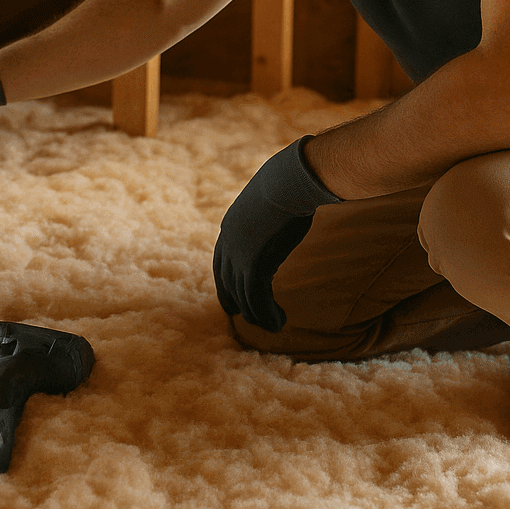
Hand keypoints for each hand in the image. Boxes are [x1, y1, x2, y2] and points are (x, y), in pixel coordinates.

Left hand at [213, 136, 341, 331]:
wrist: (287, 183)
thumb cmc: (288, 184)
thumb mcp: (272, 198)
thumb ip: (271, 210)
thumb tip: (284, 204)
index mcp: (230, 226)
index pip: (221, 262)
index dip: (226, 282)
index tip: (231, 296)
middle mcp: (229, 244)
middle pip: (229, 282)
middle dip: (237, 302)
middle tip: (246, 317)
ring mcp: (239, 256)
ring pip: (245, 296)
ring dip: (259, 315)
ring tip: (275, 325)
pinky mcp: (254, 266)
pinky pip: (258, 299)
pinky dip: (268, 314)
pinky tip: (279, 321)